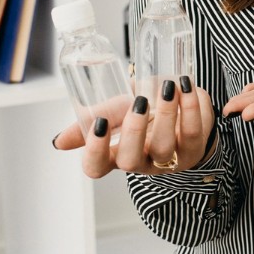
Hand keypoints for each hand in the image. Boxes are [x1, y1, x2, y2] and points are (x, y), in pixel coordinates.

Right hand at [52, 78, 215, 179]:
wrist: (180, 110)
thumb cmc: (145, 112)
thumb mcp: (118, 112)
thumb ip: (95, 117)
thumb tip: (58, 143)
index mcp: (115, 154)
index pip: (96, 166)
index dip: (94, 151)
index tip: (98, 124)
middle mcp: (141, 162)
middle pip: (131, 160)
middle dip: (134, 130)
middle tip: (139, 102)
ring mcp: (169, 159)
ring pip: (166, 146)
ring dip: (168, 114)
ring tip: (169, 86)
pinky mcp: (195, 149)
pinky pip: (195, 132)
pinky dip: (192, 107)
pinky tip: (187, 87)